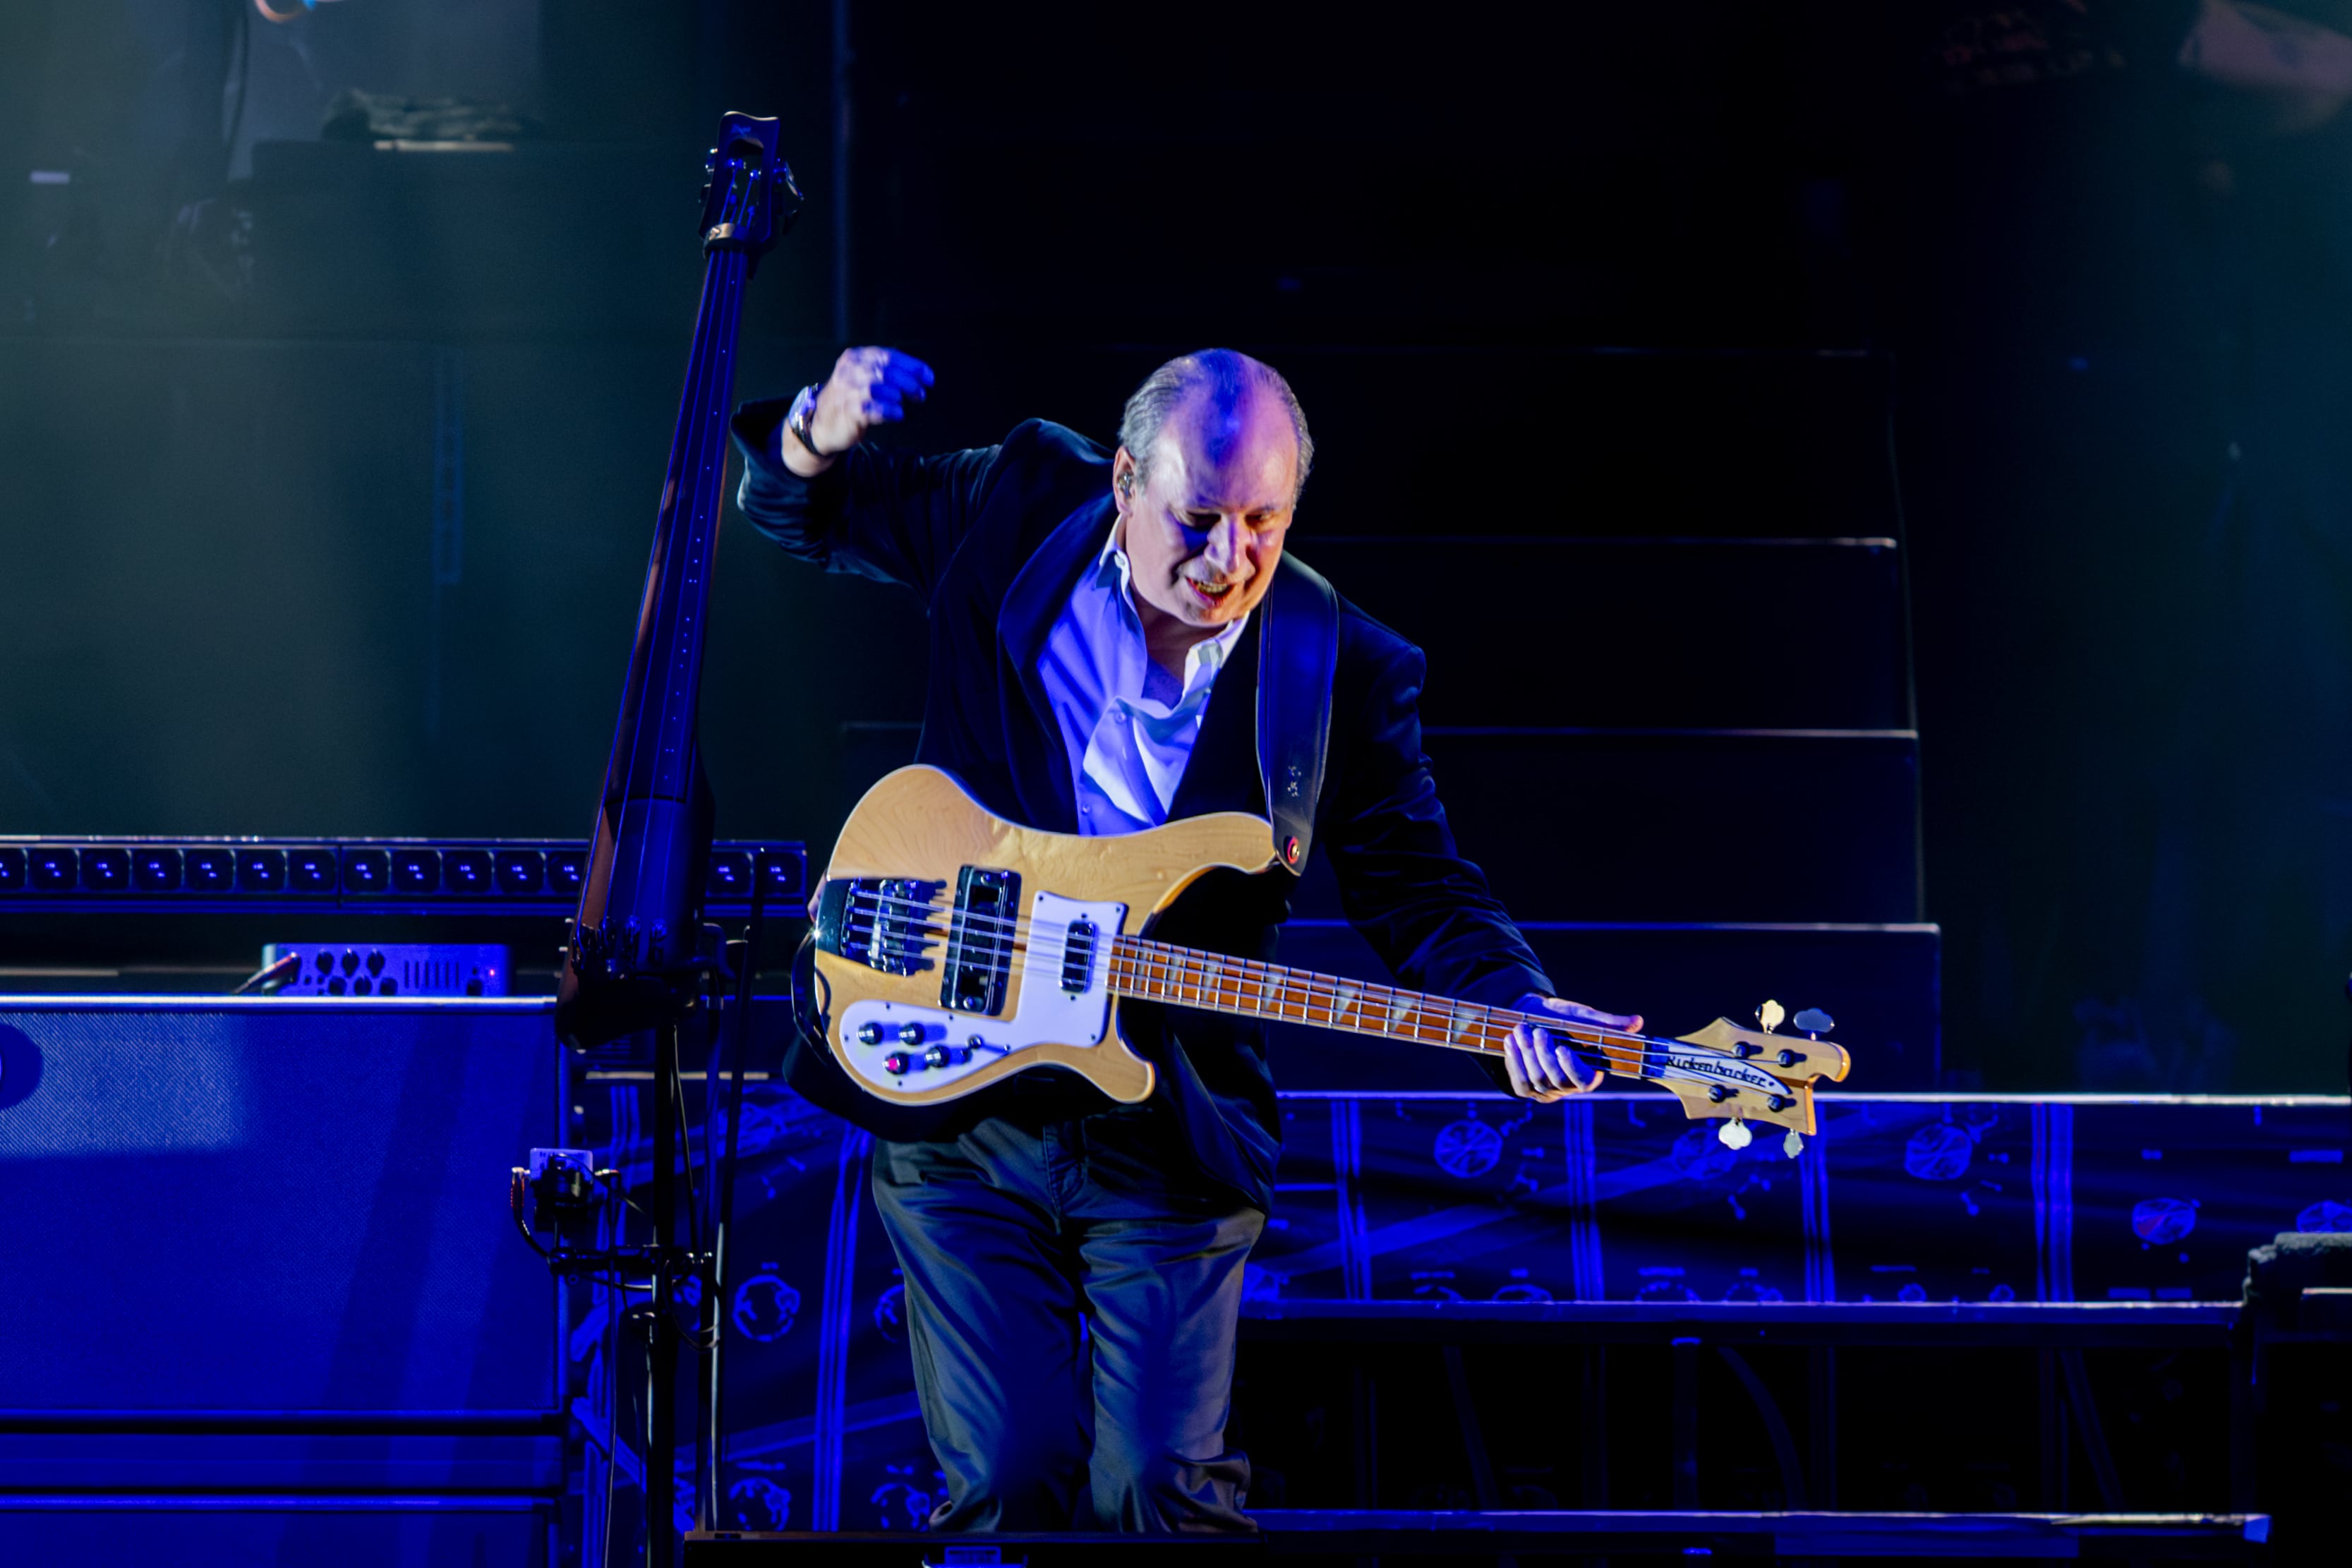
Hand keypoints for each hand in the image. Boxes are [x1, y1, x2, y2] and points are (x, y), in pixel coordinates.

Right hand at [781, 346, 933, 476]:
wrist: (820, 424)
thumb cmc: (848, 399)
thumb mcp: (862, 377)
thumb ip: (885, 371)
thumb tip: (919, 375)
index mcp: (856, 358)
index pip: (889, 356)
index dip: (912, 366)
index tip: (928, 378)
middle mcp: (849, 371)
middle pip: (885, 371)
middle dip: (909, 382)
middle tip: (921, 395)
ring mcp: (846, 391)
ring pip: (878, 387)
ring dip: (898, 396)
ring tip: (906, 403)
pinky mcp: (848, 411)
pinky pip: (873, 409)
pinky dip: (889, 411)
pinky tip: (898, 414)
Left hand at [1500, 992, 1642, 1102]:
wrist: (1533, 1018)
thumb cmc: (1564, 1020)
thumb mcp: (1584, 1018)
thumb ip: (1608, 1023)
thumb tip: (1637, 1022)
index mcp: (1589, 1073)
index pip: (1583, 1080)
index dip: (1572, 1067)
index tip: (1562, 1048)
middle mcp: (1567, 1087)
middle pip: (1555, 1079)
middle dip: (1544, 1054)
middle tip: (1537, 1030)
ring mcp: (1545, 1090)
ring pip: (1536, 1080)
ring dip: (1526, 1054)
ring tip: (1521, 1030)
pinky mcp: (1526, 1088)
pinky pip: (1519, 1082)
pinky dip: (1514, 1061)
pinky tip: (1510, 1041)